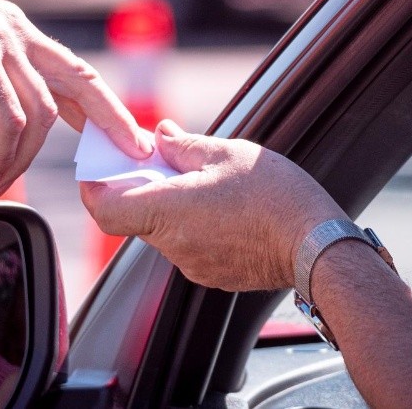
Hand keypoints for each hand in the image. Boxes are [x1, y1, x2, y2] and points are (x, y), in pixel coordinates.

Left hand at [80, 120, 347, 290]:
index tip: (100, 171)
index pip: (105, 209)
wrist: (316, 244)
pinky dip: (193, 226)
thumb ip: (184, 146)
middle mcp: (172, 243)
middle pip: (136, 216)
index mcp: (168, 209)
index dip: (95, 190)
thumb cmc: (274, 195)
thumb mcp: (227, 153)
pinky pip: (187, 247)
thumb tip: (160, 136)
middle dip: (143, 189)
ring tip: (205, 184)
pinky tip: (223, 210)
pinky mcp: (211, 275)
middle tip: (164, 162)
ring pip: (163, 231)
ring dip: (172, 207)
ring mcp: (191, 264)